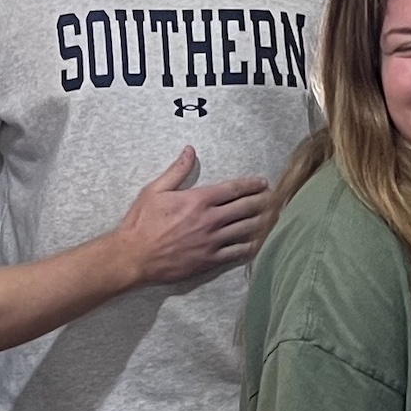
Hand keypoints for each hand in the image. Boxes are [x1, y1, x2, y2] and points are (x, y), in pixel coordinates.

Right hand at [111, 146, 272, 285]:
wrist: (134, 256)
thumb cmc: (141, 222)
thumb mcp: (155, 190)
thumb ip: (177, 170)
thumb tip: (190, 150)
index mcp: (199, 200)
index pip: (233, 189)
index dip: (251, 185)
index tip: (263, 183)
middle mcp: (210, 219)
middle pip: (246, 208)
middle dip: (263, 202)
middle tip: (276, 199)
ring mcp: (212, 241)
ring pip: (246, 230)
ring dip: (262, 223)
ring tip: (274, 218)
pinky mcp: (210, 260)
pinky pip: (237, 253)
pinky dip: (250, 247)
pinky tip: (259, 243)